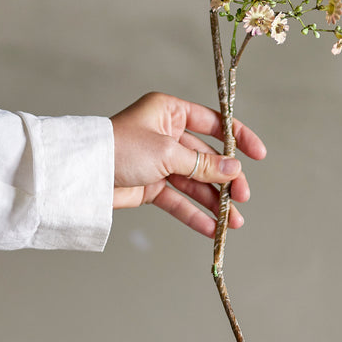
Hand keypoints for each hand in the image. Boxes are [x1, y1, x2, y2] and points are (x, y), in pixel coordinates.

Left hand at [110, 92, 266, 236]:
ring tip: (233, 222)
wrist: (83, 175)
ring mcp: (160, 161)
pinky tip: (212, 229)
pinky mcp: (150, 185)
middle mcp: (168, 134)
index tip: (259, 155)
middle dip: (226, 178)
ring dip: (213, 201)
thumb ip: (203, 164)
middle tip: (242, 197)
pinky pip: (178, 199)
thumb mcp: (168, 152)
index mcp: (171, 112)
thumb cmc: (121, 148)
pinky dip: (194, 214)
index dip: (238, 138)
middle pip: (207, 156)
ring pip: (195, 181)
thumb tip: (235, 170)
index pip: (214, 122)